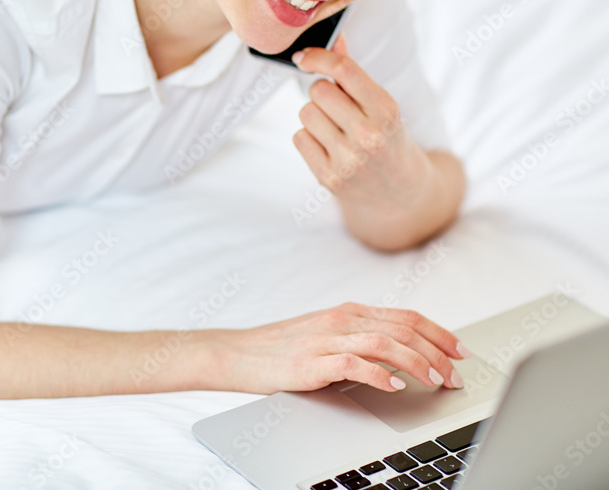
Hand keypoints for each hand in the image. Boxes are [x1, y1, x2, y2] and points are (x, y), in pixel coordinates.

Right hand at [211, 302, 469, 393]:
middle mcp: (342, 319)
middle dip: (437, 352)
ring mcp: (327, 338)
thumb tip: (402, 352)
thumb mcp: (327, 336)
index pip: (406, 316)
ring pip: (386, 343)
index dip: (439, 333)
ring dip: (417, 362)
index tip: (461, 352)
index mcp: (349, 312)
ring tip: (435, 380)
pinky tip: (396, 386)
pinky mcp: (312, 360)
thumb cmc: (282, 349)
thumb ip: (360, 338)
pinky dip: (380, 374)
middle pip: (403, 328)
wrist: (239, 353)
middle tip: (456, 375)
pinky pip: (354, 363)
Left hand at [291, 35, 432, 214]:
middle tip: (337, 107)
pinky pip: (299, 137)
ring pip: (306, 113)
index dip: (318, 57)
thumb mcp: (380, 104)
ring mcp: (348, 160)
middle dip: (323, 93)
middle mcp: (369, 136)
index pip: (344, 70)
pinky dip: (309, 138)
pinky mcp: (329, 178)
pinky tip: (328, 146)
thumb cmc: (387, 138)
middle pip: (318, 90)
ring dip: (315, 116)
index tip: (304, 56)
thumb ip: (353, 73)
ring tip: (334, 128)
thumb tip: (332, 38)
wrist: (400, 191)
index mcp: (386, 111)